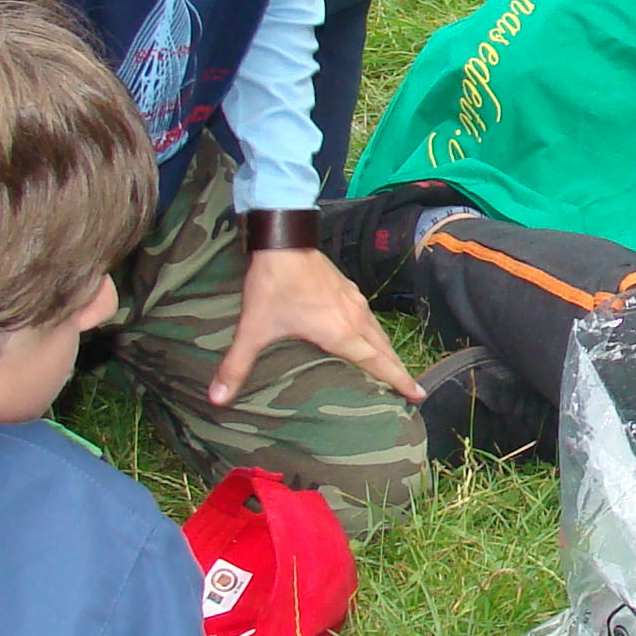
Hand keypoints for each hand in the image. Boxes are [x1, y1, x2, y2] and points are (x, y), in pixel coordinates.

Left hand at [213, 245, 423, 407]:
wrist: (283, 238)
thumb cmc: (272, 284)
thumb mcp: (253, 328)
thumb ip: (237, 365)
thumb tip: (216, 398)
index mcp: (340, 333)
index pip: (377, 364)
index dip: (399, 381)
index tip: (418, 395)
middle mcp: (355, 318)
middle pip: (385, 351)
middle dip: (400, 372)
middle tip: (413, 392)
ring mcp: (354, 301)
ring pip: (379, 333)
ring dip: (389, 353)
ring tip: (395, 369)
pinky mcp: (347, 288)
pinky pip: (369, 319)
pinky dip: (375, 335)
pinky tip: (367, 337)